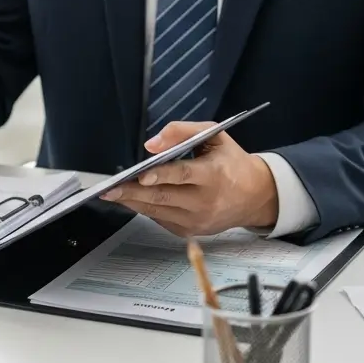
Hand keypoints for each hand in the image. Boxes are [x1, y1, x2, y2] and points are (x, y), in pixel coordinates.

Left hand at [100, 121, 278, 236]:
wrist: (254, 196)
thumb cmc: (231, 162)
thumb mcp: (214, 136)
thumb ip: (182, 131)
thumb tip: (152, 144)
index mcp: (214, 175)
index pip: (183, 175)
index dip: (161, 175)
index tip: (141, 175)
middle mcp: (205, 201)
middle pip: (163, 197)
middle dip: (132, 192)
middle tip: (108, 189)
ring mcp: (197, 220)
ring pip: (157, 210)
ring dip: (131, 201)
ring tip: (111, 192)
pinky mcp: (189, 230)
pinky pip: (160, 218)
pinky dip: (144, 207)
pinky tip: (130, 198)